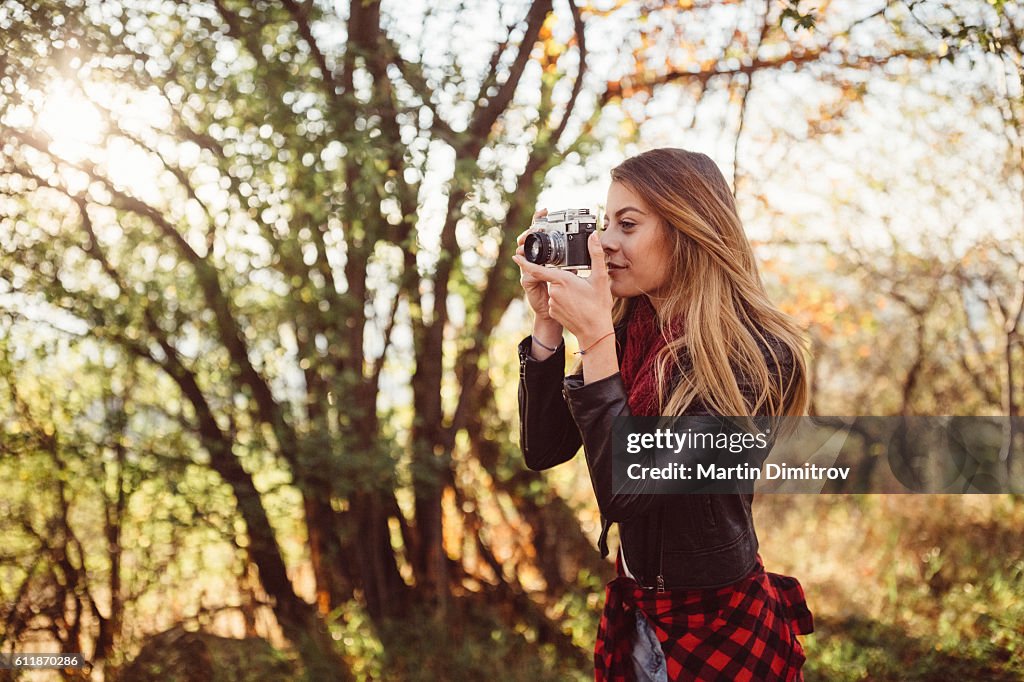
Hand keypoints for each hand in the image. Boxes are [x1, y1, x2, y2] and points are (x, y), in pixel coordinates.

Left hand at [512, 230, 613, 346]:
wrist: (595, 331)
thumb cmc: (598, 305)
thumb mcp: (600, 277)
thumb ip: (595, 254)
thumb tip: (593, 236)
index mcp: (562, 280)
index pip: (538, 269)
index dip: (526, 262)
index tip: (516, 256)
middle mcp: (554, 292)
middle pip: (554, 278)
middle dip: (565, 279)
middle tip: (581, 286)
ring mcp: (552, 303)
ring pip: (556, 290)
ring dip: (566, 290)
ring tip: (582, 297)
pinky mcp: (553, 312)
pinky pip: (556, 301)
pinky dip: (565, 300)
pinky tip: (576, 305)